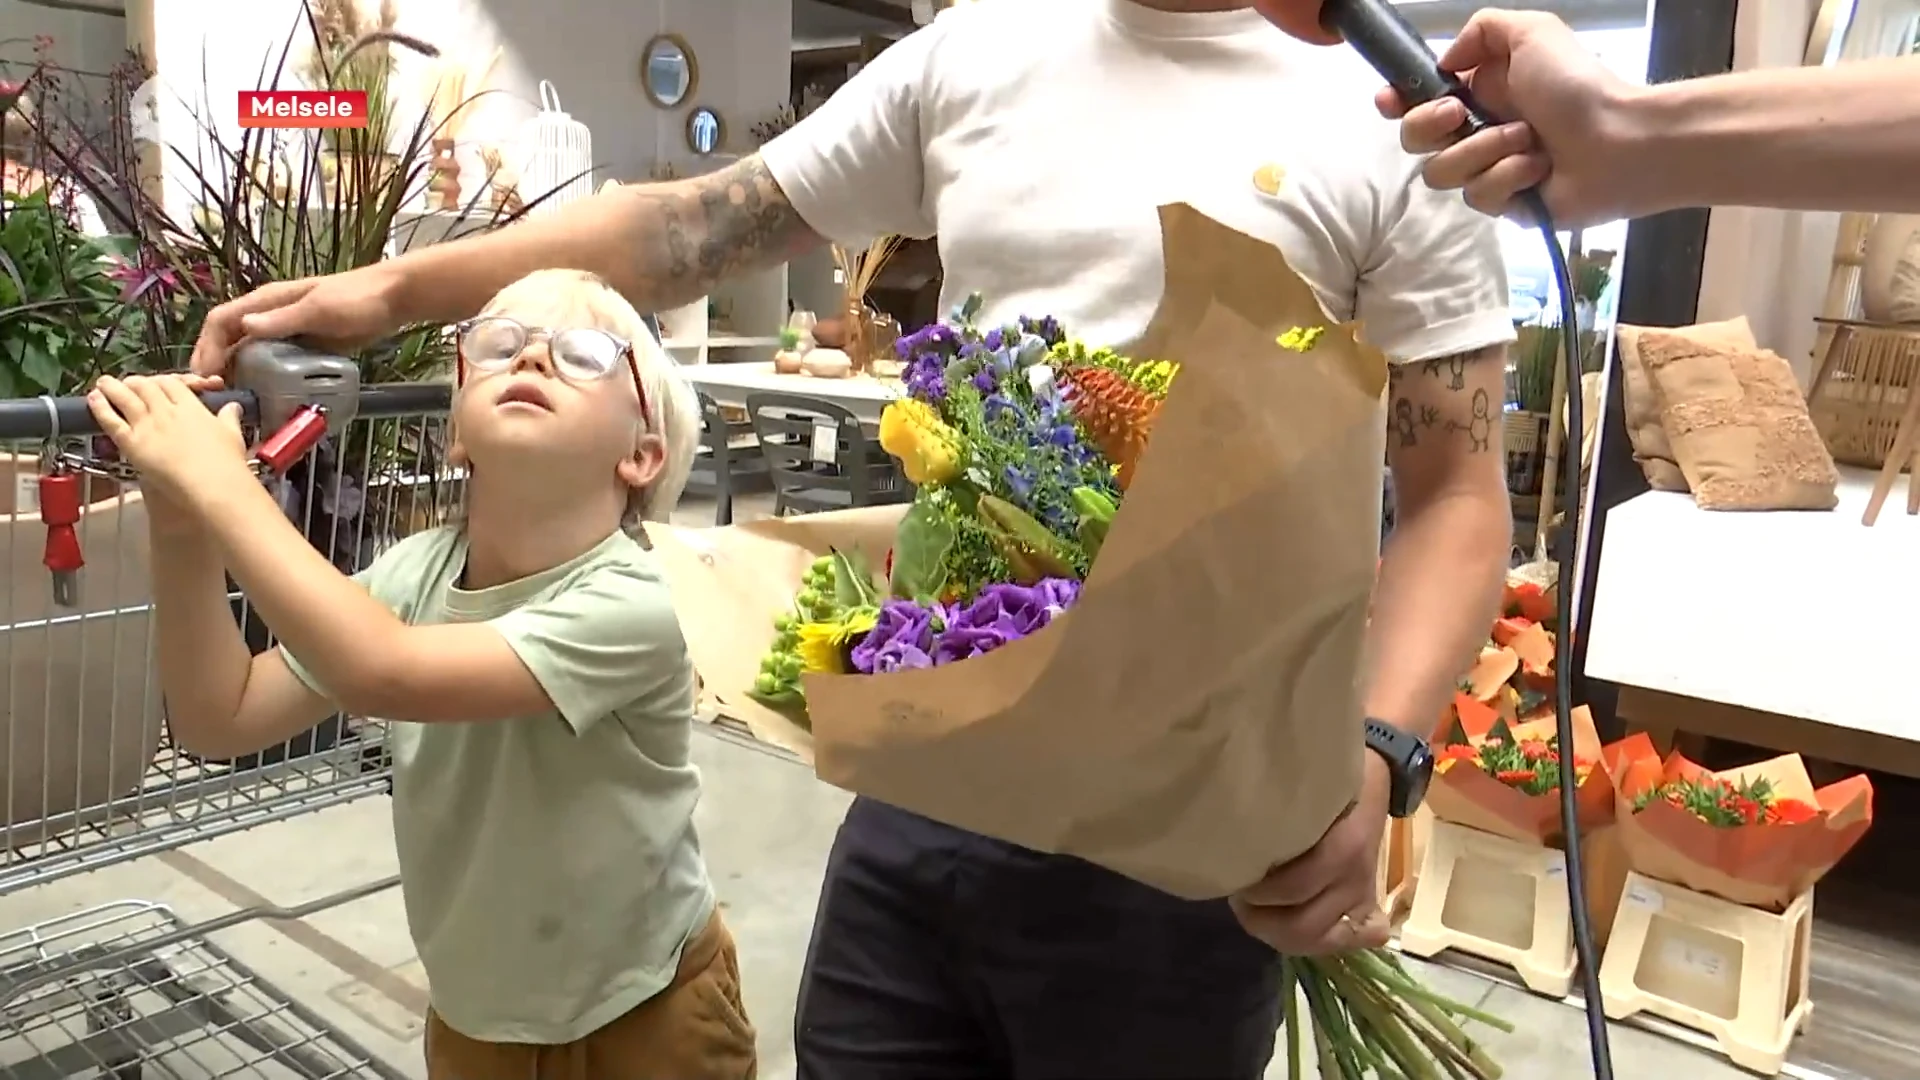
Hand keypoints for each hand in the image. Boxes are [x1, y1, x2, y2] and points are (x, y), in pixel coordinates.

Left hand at [87, 374, 252, 508]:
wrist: (211, 484)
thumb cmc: (226, 463)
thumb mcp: (233, 434)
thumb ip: (229, 417)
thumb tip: (232, 407)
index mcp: (190, 406)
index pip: (171, 383)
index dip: (163, 381)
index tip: (159, 385)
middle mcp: (166, 410)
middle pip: (146, 385)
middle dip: (136, 382)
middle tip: (130, 384)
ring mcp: (147, 424)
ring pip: (125, 396)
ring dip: (113, 386)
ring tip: (104, 382)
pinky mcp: (132, 442)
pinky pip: (111, 420)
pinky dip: (100, 407)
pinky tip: (94, 398)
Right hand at [189, 264, 403, 377]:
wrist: (393, 299)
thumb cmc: (357, 298)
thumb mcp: (319, 309)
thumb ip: (284, 319)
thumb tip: (246, 326)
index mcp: (267, 301)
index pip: (222, 321)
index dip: (207, 347)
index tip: (204, 375)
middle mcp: (271, 316)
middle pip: (231, 339)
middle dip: (216, 364)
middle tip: (211, 394)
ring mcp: (288, 333)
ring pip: (251, 353)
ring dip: (238, 374)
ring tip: (233, 401)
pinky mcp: (305, 347)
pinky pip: (276, 364)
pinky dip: (265, 379)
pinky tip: (264, 398)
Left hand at [1231, 754, 1391, 955]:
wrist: (1377, 770)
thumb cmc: (1327, 777)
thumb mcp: (1304, 789)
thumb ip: (1275, 817)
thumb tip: (1232, 844)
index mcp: (1344, 846)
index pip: (1293, 890)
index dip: (1257, 894)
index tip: (1235, 877)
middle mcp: (1356, 877)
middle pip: (1303, 928)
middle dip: (1260, 920)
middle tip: (1240, 897)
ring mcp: (1365, 894)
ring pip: (1319, 942)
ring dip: (1281, 933)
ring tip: (1259, 910)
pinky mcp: (1370, 903)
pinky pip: (1353, 941)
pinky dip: (1327, 942)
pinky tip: (1302, 926)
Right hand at [1372, 10, 1642, 227]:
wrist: (1619, 139)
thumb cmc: (1576, 84)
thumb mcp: (1532, 32)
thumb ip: (1481, 30)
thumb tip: (1445, 63)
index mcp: (1477, 92)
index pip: (1416, 102)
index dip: (1396, 103)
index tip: (1391, 101)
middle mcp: (1476, 132)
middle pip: (1414, 141)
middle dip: (1430, 125)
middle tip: (1462, 112)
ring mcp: (1487, 171)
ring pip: (1442, 173)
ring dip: (1484, 150)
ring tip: (1528, 140)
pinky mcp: (1503, 205)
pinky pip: (1479, 196)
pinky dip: (1509, 176)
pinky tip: (1539, 168)